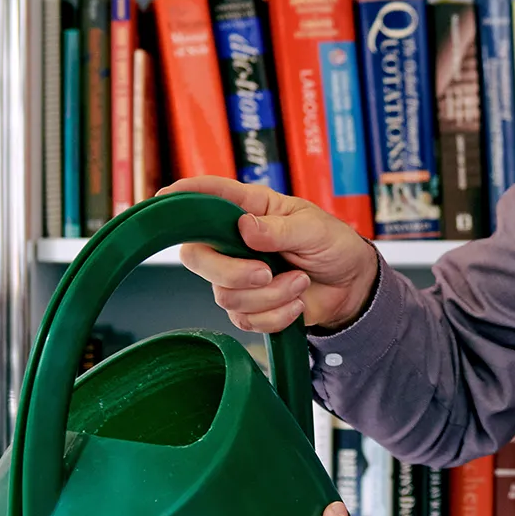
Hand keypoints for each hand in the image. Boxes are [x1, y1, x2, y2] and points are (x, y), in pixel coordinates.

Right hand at [163, 176, 380, 332]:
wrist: (351, 286)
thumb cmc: (333, 245)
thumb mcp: (314, 228)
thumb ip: (279, 228)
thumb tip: (244, 227)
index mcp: (250, 209)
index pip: (210, 196)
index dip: (184, 195)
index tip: (163, 197)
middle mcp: (234, 242)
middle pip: (197, 257)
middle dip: (231, 272)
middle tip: (267, 273)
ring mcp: (237, 275)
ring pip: (225, 295)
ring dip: (271, 296)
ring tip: (300, 283)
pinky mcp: (248, 306)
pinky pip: (244, 320)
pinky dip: (276, 316)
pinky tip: (296, 304)